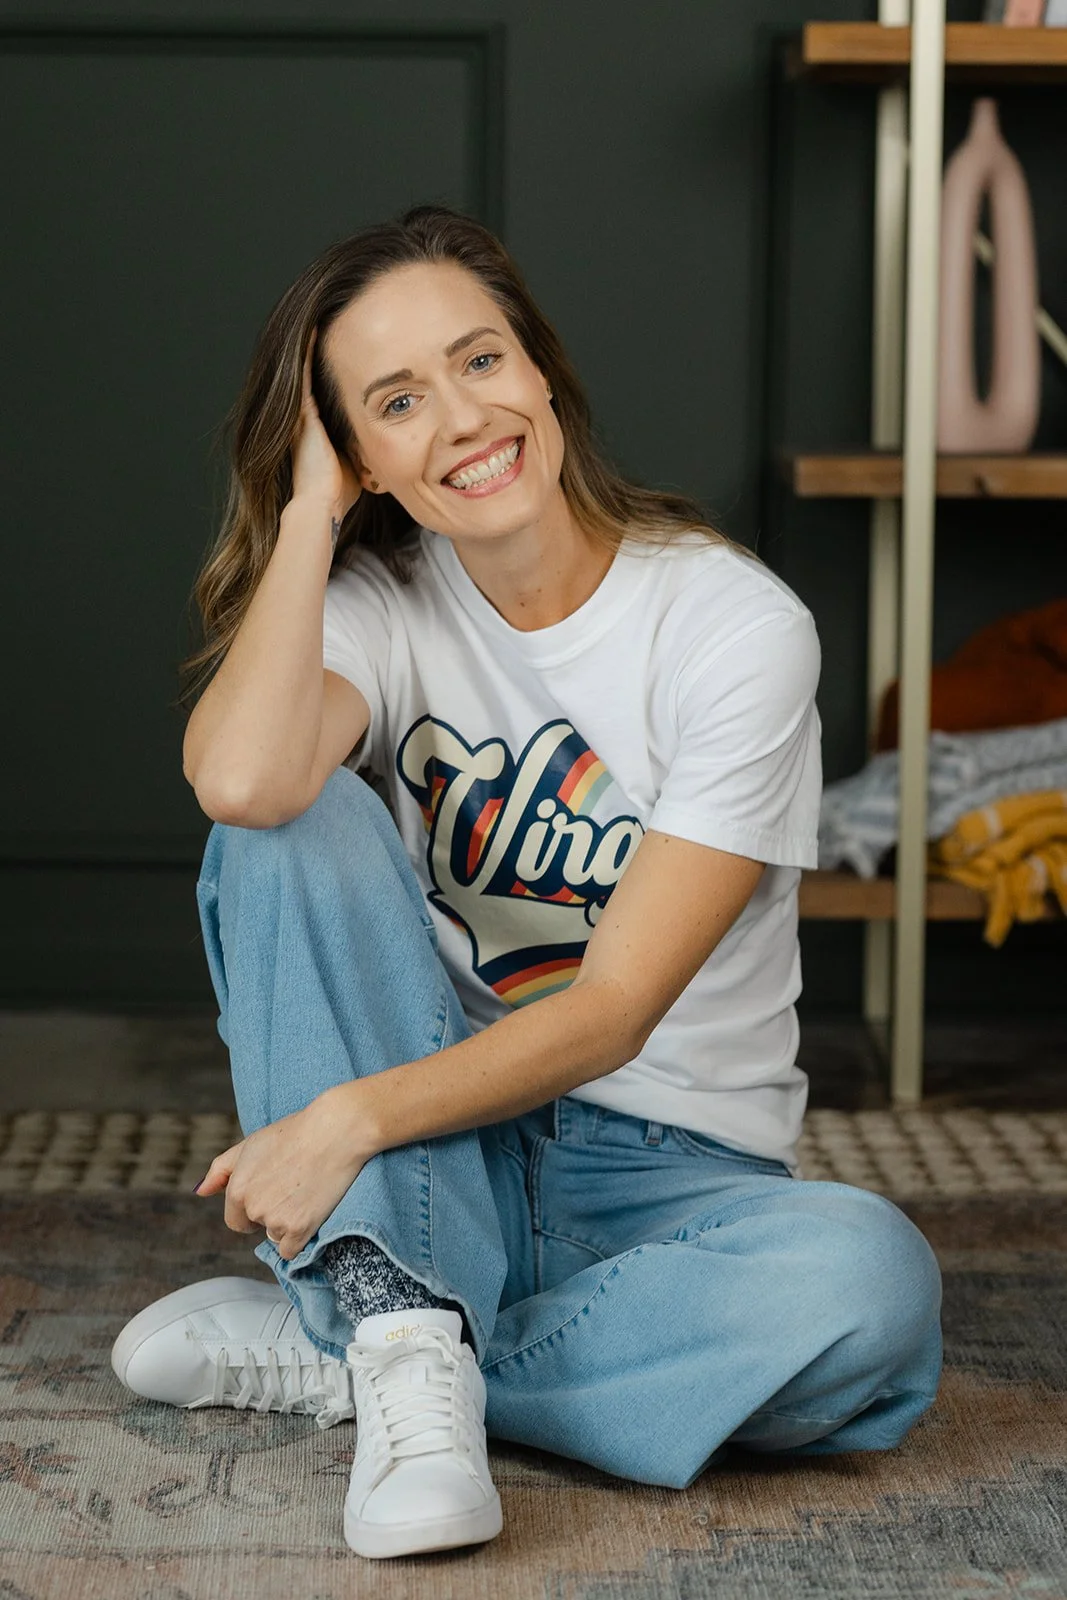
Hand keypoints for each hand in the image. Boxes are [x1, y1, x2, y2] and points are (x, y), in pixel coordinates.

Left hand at [194, 1085, 372, 1260]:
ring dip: (288, 1224)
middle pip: (257, 1228)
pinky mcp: (300, 1229)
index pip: (236, 1220)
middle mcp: (253, 1207)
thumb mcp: (251, 1144)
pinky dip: (300, 1237)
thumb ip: (221, 1170)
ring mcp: (276, 1220)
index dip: (253, 1209)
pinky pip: (291, 1250)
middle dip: (271, 1214)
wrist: (336, 1131)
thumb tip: (200, 1192)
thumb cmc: (294, 1133)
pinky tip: (311, 1210)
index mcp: (238, 1189)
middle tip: (293, 1187)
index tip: (274, 1192)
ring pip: (276, 1237)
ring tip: (305, 1191)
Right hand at [290, 331, 363, 520]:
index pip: (332, 388)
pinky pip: (305, 371)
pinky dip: (311, 349)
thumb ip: (370, 452)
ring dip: (320, 344)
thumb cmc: (341, 493)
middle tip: (342, 321)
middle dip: (333, 349)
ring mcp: (303, 412)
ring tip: (330, 315)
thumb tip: (395, 453)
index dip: (342, 368)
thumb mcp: (360, 464)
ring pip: (309, 367)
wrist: (322, 504)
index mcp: (319, 427)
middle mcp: (308, 416)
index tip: (356, 347)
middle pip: (320, 373)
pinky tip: (319, 326)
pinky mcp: (303, 411)